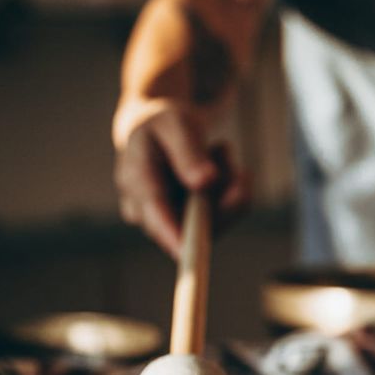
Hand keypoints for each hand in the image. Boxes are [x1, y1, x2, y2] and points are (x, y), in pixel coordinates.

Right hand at [114, 102, 250, 257]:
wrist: (162, 133)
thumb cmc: (164, 126)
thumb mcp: (175, 123)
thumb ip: (188, 151)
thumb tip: (206, 182)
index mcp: (135, 179)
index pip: (153, 211)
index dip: (170, 232)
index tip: (185, 250)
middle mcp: (148, 210)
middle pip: (191, 224)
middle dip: (224, 200)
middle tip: (239, 168)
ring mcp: (171, 222)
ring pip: (215, 221)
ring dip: (229, 187)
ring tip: (219, 150)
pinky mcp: (193, 226)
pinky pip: (226, 216)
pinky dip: (233, 191)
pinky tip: (222, 166)